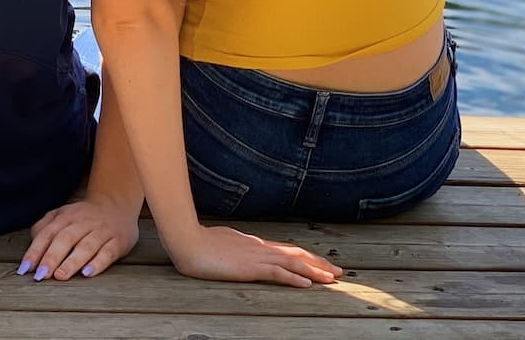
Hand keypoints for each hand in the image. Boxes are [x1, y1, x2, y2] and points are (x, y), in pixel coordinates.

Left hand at [20, 198, 140, 281]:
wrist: (117, 206)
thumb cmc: (83, 217)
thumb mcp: (61, 216)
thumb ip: (44, 227)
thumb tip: (31, 245)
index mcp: (66, 216)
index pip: (47, 234)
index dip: (35, 251)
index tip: (25, 269)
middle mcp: (83, 222)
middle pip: (65, 239)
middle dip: (51, 257)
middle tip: (41, 275)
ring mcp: (101, 232)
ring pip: (86, 246)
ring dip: (72, 262)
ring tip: (60, 276)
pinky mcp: (117, 242)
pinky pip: (107, 253)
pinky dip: (97, 263)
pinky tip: (87, 273)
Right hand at [168, 224, 342, 286]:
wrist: (186, 240)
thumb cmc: (197, 242)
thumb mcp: (220, 243)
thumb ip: (233, 247)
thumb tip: (238, 250)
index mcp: (252, 243)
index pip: (285, 249)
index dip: (305, 257)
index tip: (320, 262)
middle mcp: (259, 247)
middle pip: (295, 254)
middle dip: (318, 263)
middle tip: (338, 271)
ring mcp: (255, 256)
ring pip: (292, 263)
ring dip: (314, 271)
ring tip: (332, 279)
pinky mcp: (249, 268)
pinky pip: (277, 273)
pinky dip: (294, 279)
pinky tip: (307, 285)